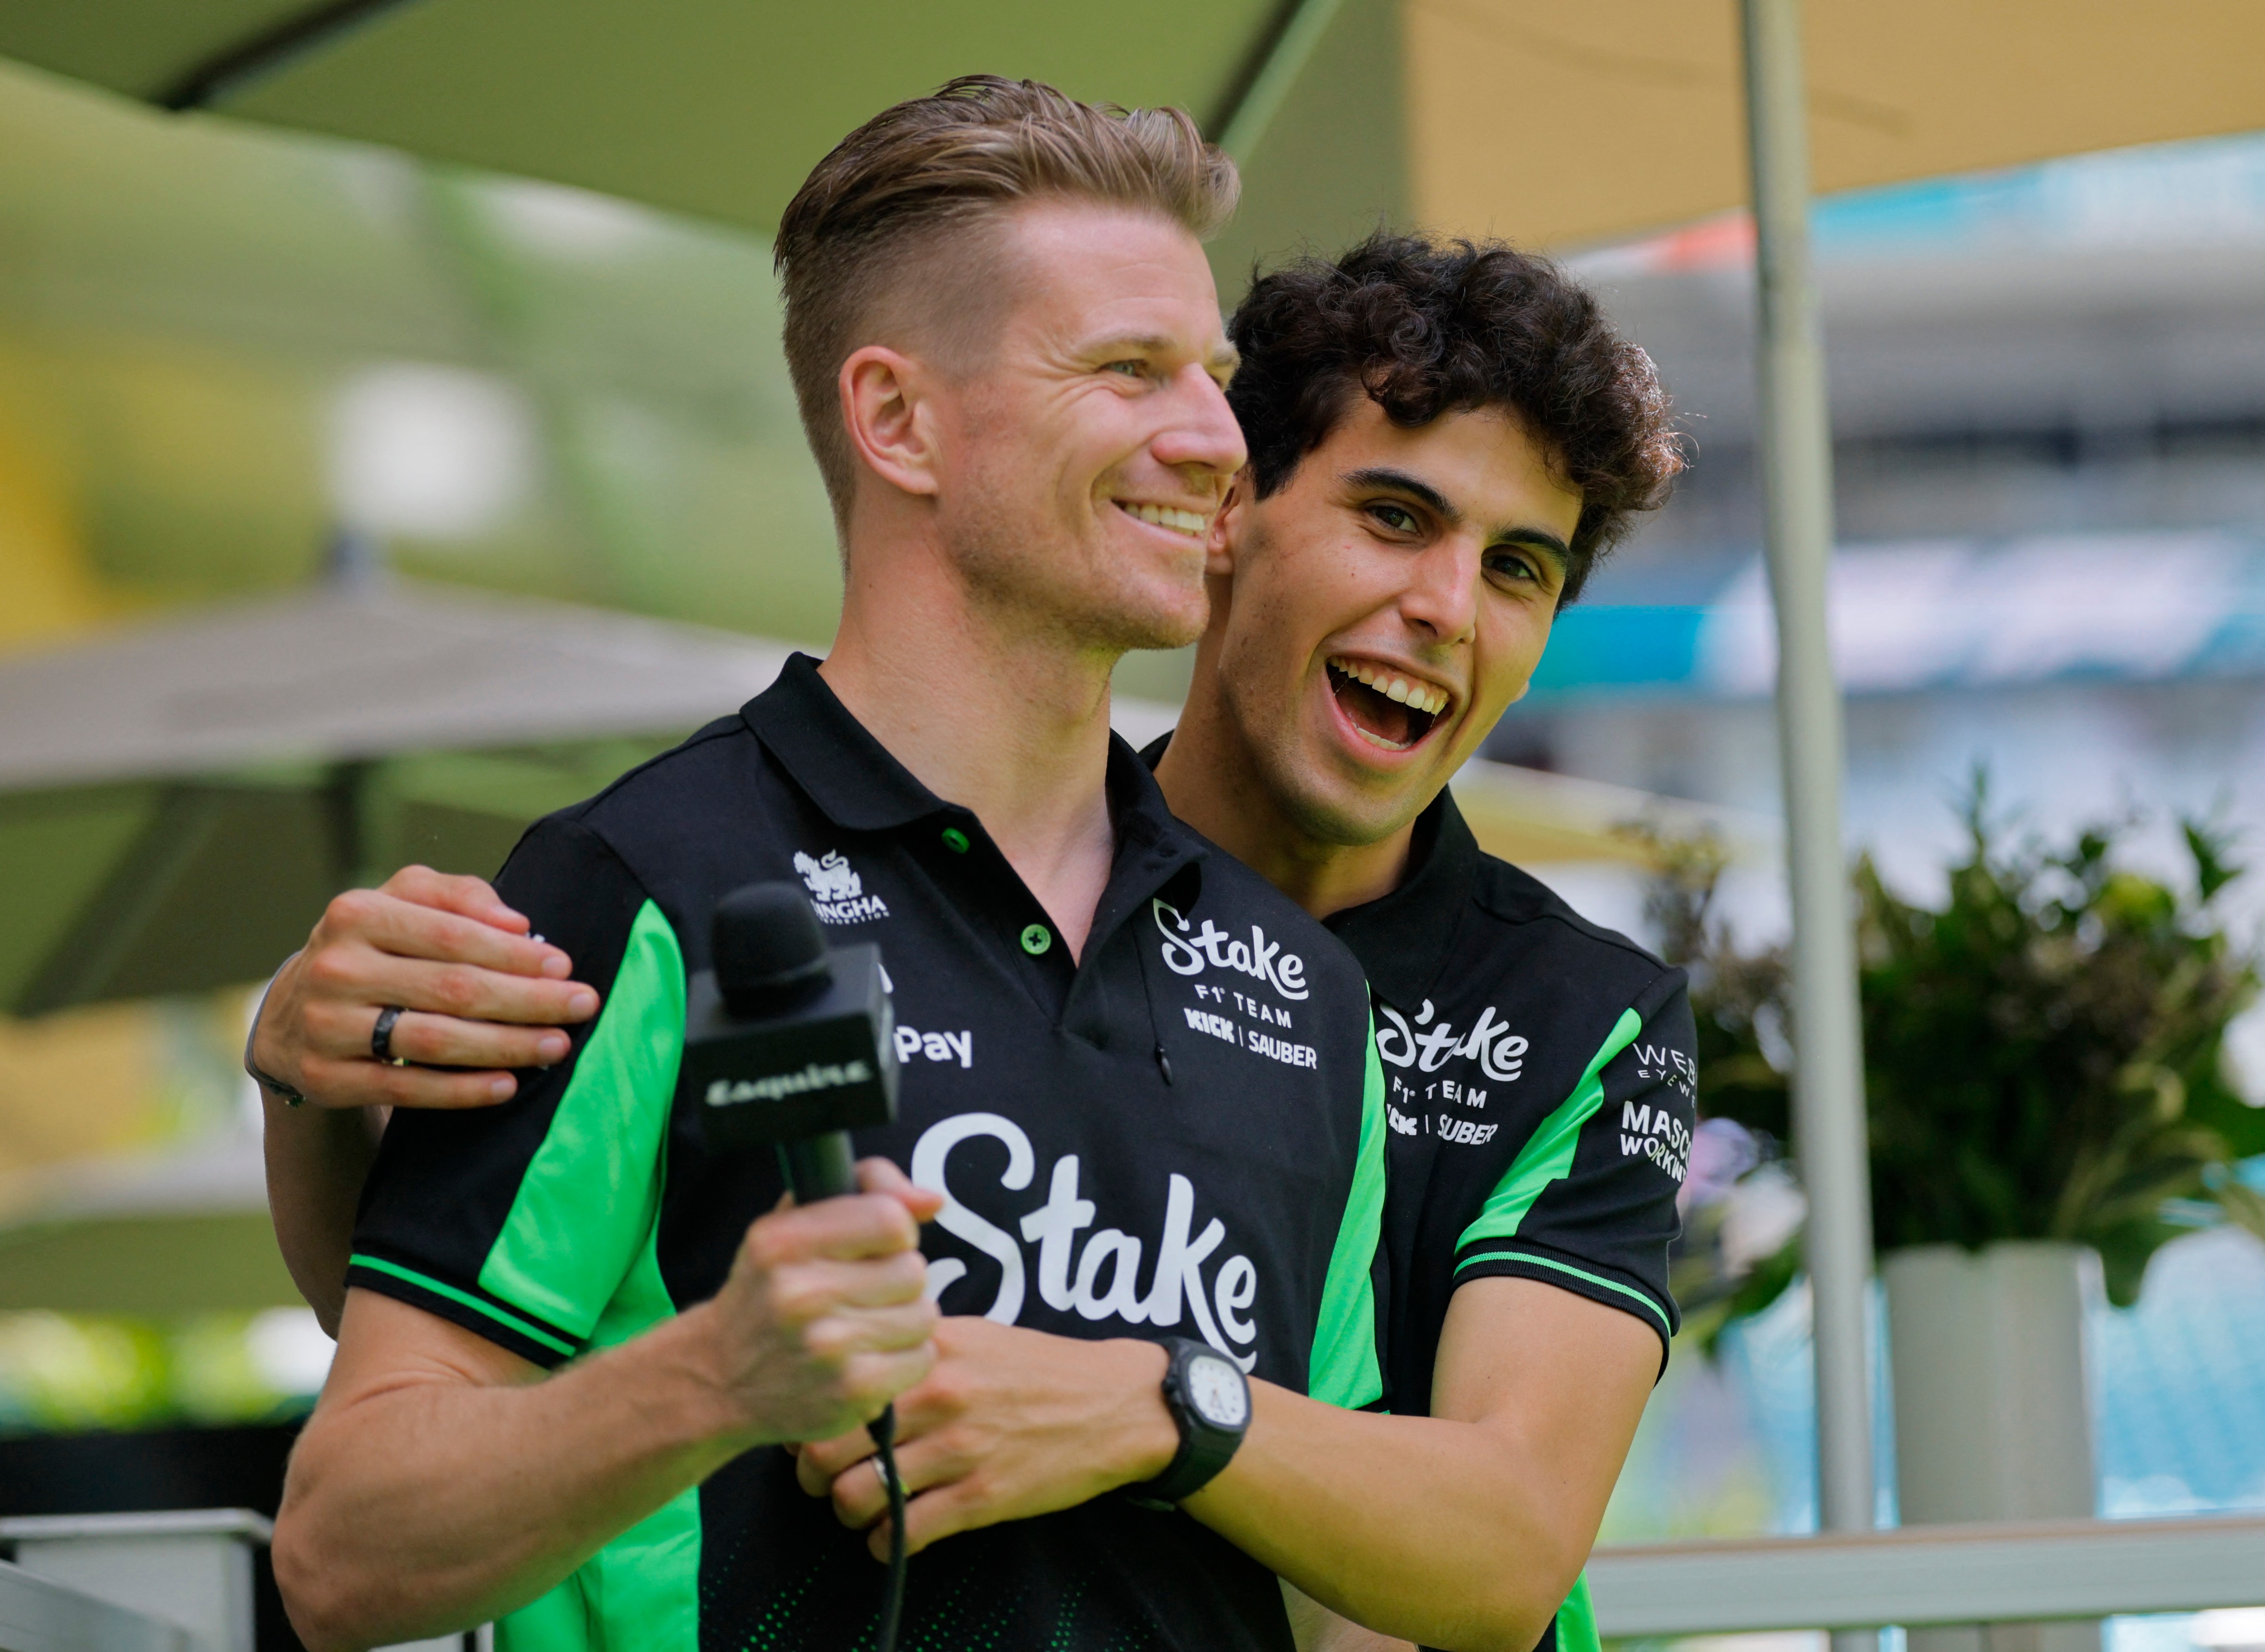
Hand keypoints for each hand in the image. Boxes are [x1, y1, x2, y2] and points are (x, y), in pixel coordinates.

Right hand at [252, 866, 599, 1109]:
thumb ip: (458, 896)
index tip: (563, 966)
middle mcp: (337, 968)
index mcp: (357, 914)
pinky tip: (507, 1085)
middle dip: (527, 1000)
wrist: (292, 1012)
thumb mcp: (403, 902)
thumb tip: (516, 923)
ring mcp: (327, 1025)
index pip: (452, 935)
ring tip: (556, 1045)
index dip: (513, 954)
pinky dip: (462, 1090)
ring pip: (435, 1040)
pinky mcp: (327, 1077)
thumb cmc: (373, 948)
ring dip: (505, 1046)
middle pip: (452, 988)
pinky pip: (407, 1088)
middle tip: (580, 1006)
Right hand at [701, 1159, 944, 1446]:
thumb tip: (933, 1201)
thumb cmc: (770, 1289)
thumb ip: (867, 1191)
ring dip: (905, 1320)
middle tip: (863, 1293)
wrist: (719, 1378)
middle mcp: (800, 1293)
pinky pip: (921, 1359)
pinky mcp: (851, 1391)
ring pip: (923, 1315)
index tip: (873, 1247)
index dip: (894, 1232)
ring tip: (864, 1326)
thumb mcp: (794, 1223)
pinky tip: (868, 1359)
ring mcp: (827, 1347)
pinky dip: (905, 1359)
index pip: (889, 1219)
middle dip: (898, 1279)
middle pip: (912, 1270)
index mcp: (783, 1242)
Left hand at [795, 1318, 1176, 1557]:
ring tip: (859, 1509)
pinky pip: (903, 1533)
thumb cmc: (1040, 1369)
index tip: (814, 1426)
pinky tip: (890, 1537)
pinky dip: (883, 1544)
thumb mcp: (975, 1334)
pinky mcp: (980, 1497)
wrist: (1115, 1405)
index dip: (814, 1412)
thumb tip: (858, 1360)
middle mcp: (937, 1395)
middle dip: (812, 1473)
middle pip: (829, 1446)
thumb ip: (916, 1346)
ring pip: (856, 1495)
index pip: (839, 1382)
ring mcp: (959, 1449)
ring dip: (846, 1512)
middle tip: (819, 1480)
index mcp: (930, 1349)